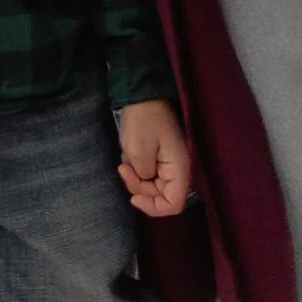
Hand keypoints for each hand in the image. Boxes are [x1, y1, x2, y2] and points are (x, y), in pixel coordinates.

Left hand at [116, 99, 189, 217]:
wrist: (142, 94)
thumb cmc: (142, 120)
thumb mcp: (137, 151)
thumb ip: (143, 176)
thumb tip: (146, 182)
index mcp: (178, 169)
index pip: (174, 204)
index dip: (154, 207)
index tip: (133, 198)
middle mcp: (177, 168)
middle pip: (160, 195)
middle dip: (139, 187)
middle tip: (122, 169)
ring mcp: (169, 162)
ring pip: (152, 184)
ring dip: (135, 177)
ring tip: (124, 159)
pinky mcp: (160, 156)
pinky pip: (149, 172)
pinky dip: (136, 168)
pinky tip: (128, 154)